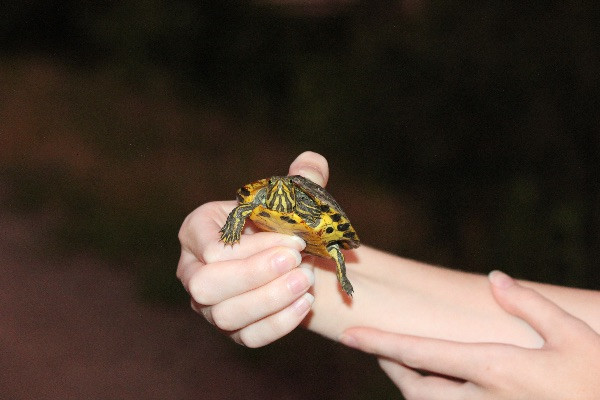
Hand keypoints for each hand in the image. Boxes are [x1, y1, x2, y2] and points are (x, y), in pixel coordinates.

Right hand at [176, 151, 329, 346]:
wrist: (286, 255)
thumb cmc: (280, 222)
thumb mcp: (288, 197)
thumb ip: (302, 179)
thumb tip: (313, 161)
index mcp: (196, 231)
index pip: (213, 247)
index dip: (255, 245)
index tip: (296, 238)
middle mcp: (192, 271)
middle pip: (207, 285)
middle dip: (255, 274)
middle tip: (297, 260)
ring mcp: (209, 306)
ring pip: (225, 315)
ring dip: (269, 300)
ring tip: (306, 281)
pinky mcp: (232, 330)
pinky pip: (247, 337)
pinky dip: (278, 324)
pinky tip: (306, 303)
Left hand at [340, 270, 599, 399]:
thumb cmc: (598, 381)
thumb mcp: (573, 336)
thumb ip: (530, 305)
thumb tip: (495, 278)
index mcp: (495, 369)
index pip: (421, 353)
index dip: (380, 342)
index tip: (349, 336)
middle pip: (416, 389)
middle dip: (392, 368)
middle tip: (381, 350)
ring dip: (413, 387)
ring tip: (406, 366)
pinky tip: (445, 386)